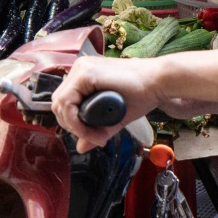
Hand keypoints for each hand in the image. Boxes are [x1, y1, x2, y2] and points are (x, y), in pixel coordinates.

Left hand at [53, 51, 217, 148]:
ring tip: (96, 135)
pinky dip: (76, 121)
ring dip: (75, 126)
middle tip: (93, 137)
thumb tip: (80, 148)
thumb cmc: (142, 94)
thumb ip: (96, 129)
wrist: (158, 82)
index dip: (74, 124)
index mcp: (84, 75)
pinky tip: (92, 129)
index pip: (65, 103)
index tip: (94, 136)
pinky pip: (68, 102)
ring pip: (60, 104)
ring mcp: (81, 69)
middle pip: (59, 104)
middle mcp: (79, 68)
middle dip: (72, 126)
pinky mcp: (86, 73)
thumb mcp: (114, 115)